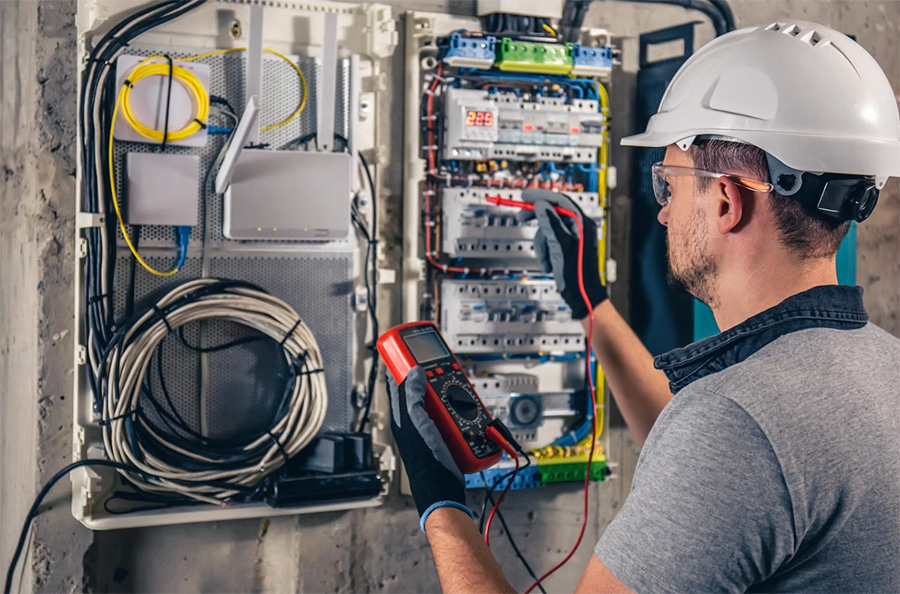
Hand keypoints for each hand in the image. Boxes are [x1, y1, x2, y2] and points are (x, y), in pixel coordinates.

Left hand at [388, 366, 472, 530]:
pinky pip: (453, 416)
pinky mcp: (446, 435)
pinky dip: (461, 410)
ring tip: (458, 390)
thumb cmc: (425, 459)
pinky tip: (467, 410)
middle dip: (433, 378)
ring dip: (450, 394)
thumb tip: (414, 371)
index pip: (397, 383)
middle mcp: (414, 420)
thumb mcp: (416, 422)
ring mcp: (430, 427)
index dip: (402, 365)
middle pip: (423, 390)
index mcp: (401, 416)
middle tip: (443, 368)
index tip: (410, 350)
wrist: (443, 488)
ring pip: (440, 401)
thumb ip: (412, 396)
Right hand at [517, 189, 607, 318]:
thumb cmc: (577, 275)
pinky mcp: (568, 247)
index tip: (525, 196)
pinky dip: (546, 251)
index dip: (541, 196)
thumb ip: (550, 224)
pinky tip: (550, 263)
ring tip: (546, 259)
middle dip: (537, 219)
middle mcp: (580, 227)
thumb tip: (541, 205)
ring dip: (542, 244)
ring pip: (548, 230)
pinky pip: (551, 241)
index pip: (560, 201)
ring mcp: (574, 237)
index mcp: (582, 224)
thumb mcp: (560, 247)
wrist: (582, 296)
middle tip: (521, 217)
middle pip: (553, 213)